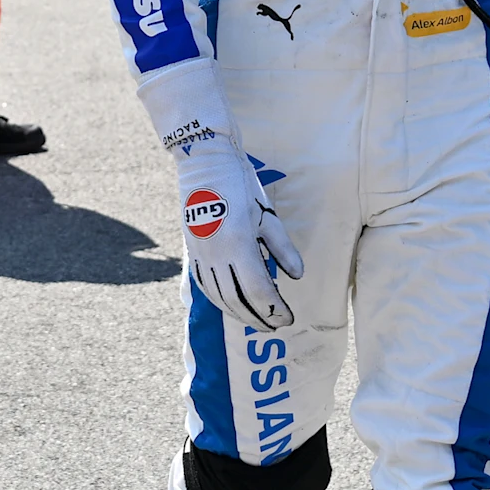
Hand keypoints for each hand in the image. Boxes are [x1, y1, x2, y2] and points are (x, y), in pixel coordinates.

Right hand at [178, 143, 304, 330]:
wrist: (204, 162)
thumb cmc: (239, 184)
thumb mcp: (266, 214)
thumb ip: (282, 247)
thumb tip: (297, 275)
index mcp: (238, 243)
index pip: (257, 289)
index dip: (274, 308)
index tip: (288, 317)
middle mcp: (216, 254)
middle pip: (238, 299)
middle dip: (259, 318)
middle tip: (276, 327)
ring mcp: (201, 254)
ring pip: (219, 296)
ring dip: (239, 314)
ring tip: (257, 322)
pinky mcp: (192, 251)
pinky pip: (205, 285)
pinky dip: (220, 301)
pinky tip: (231, 306)